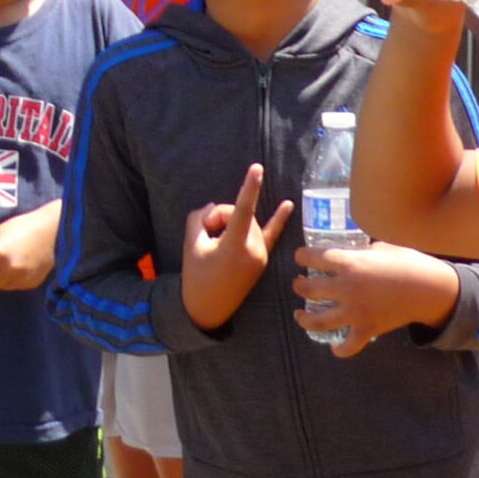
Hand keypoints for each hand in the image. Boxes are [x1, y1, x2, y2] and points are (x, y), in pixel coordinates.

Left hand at [0, 207, 57, 291]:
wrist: (54, 230)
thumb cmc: (22, 226)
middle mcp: (9, 268)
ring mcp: (22, 278)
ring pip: (0, 288)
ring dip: (1, 278)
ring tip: (12, 262)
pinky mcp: (32, 284)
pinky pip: (13, 287)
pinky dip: (14, 280)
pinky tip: (22, 266)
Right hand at [180, 164, 293, 331]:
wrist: (206, 309)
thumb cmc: (196, 276)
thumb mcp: (191, 243)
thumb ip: (199, 218)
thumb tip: (214, 207)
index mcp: (235, 245)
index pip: (242, 209)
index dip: (249, 187)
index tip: (257, 168)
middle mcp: (254, 249)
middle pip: (236, 214)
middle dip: (218, 217)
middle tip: (205, 235)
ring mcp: (261, 255)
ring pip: (245, 222)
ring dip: (228, 225)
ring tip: (214, 245)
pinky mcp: (261, 260)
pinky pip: (272, 235)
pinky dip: (279, 219)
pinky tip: (288, 205)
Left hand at [289, 242, 461, 354]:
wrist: (430, 289)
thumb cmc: (407, 262)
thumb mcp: (381, 246)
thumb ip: (360, 250)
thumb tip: (350, 248)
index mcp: (349, 263)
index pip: (313, 257)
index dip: (302, 256)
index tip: (300, 256)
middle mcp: (347, 288)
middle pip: (308, 289)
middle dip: (299, 285)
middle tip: (300, 283)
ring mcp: (355, 312)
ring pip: (318, 321)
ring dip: (304, 318)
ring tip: (300, 314)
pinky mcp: (367, 329)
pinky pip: (348, 346)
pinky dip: (339, 349)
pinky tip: (333, 346)